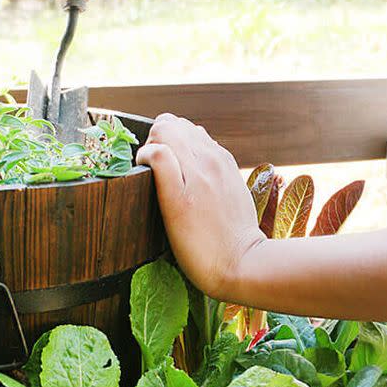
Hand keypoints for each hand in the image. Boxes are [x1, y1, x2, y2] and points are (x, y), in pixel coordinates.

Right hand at [136, 114, 264, 298]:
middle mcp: (210, 159)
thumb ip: (163, 168)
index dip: (147, 146)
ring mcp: (223, 164)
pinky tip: (192, 174)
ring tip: (173, 170)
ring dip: (178, 143)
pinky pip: (209, 147)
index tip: (144, 170)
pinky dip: (195, 152)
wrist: (241, 262)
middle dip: (160, 139)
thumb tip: (152, 149)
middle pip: (176, 125)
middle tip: (157, 169)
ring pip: (193, 132)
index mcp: (192, 167)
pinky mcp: (232, 172)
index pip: (162, 128)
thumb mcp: (171, 208)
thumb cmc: (199, 246)